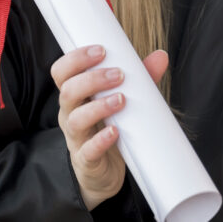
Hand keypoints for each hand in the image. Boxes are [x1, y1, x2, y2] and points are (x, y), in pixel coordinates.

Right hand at [50, 45, 168, 209]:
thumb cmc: (112, 126)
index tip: (101, 50)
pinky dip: (101, 140)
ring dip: (98, 107)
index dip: (76, 59)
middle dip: (92, 79)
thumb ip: (140, 78)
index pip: (62, 72)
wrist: (105, 171)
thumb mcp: (124, 99)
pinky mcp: (86, 160)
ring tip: (121, 100)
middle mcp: (71, 114)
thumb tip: (161, 56)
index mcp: (76, 96)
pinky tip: (115, 132)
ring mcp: (76, 138)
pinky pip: (87, 151)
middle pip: (67, 92)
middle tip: (118, 75)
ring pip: (75, 120)